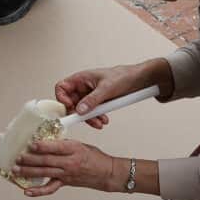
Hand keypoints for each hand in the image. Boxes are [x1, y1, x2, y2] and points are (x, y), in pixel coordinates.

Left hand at [14, 139, 117, 196]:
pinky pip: (50, 188)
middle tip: (18, 157)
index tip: (31, 144)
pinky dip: (38, 191)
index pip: (56, 147)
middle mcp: (70, 162)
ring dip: (28, 172)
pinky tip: (27, 191)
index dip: (42, 146)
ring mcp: (67, 174)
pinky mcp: (65, 183)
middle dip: (30, 159)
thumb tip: (47, 141)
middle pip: (47, 161)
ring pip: (45, 173)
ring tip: (16, 170)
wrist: (107, 173)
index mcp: (74, 149)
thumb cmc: (95, 158)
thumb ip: (64, 144)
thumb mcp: (81, 145)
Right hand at [54, 59, 171, 128]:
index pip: (62, 88)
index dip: (62, 98)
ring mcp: (89, 95)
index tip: (70, 108)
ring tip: (100, 123)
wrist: (138, 80)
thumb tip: (80, 110)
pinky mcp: (97, 102)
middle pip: (71, 103)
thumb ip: (92, 100)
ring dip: (90, 118)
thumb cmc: (122, 76)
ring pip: (82, 111)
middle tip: (88, 120)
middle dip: (79, 113)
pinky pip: (91, 113)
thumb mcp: (107, 88)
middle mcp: (82, 87)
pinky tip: (104, 120)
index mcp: (81, 78)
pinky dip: (96, 118)